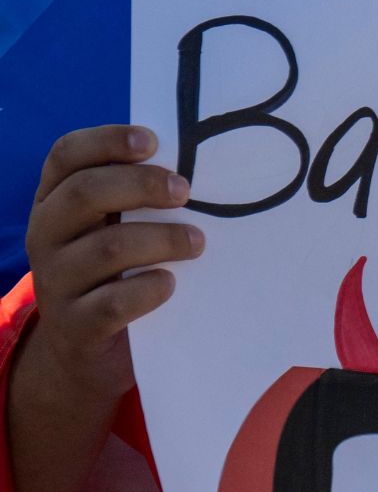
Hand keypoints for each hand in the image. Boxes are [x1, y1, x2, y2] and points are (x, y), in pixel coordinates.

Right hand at [10, 126, 204, 491]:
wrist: (87, 351)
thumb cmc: (118, 271)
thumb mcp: (119, 226)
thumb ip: (144, 197)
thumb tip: (216, 157)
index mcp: (56, 200)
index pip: (66, 154)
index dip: (106, 141)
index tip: (154, 140)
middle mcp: (46, 235)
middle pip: (84, 194)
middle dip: (140, 185)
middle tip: (186, 190)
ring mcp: (57, 282)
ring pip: (103, 248)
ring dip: (159, 239)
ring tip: (198, 242)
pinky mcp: (75, 326)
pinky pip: (109, 304)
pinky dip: (145, 290)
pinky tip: (171, 285)